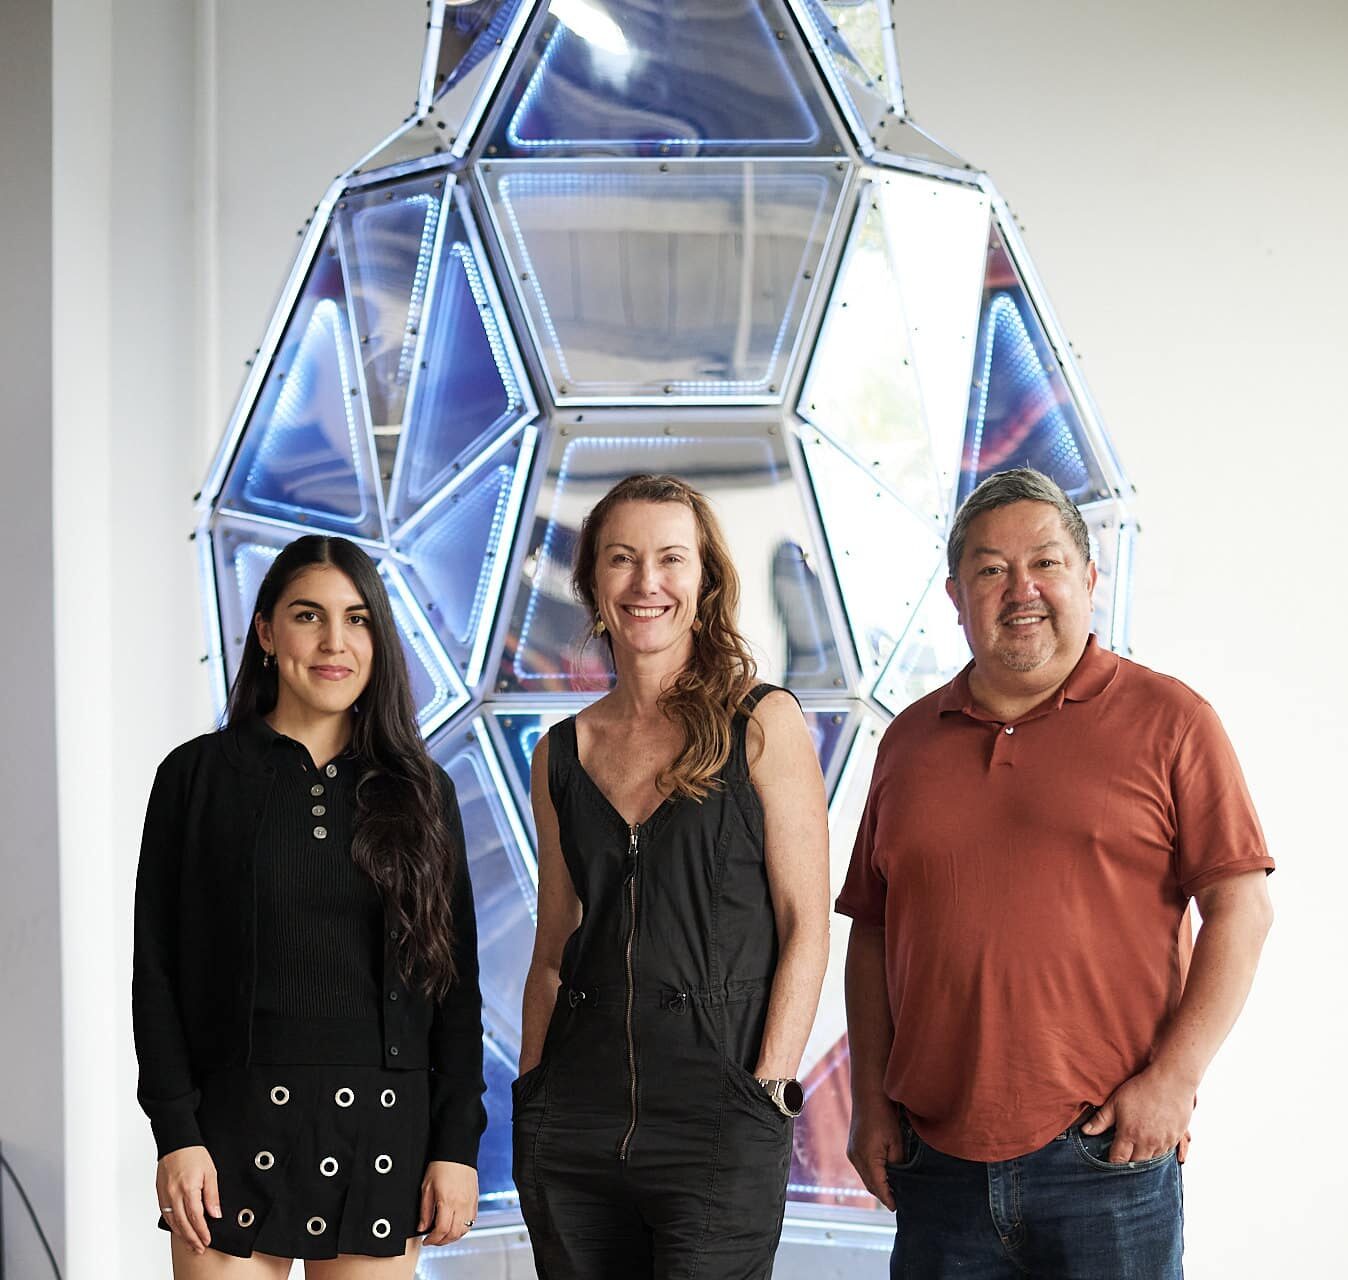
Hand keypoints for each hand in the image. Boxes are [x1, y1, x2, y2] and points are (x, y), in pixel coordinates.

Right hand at [155, 1146, 220, 1253]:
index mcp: (188, 1189)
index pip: (195, 1217)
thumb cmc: (194, 1154)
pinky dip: (173, 1225)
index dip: (202, 1231)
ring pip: (172, 1221)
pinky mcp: (160, 1193)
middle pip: (183, 1224)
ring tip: (191, 1243)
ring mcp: (165, 1195)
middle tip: (199, 1248)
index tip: (208, 1240)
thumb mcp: (210, 1172)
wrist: (176, 1141)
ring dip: (182, 1235)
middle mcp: (174, 1195)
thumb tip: (215, 1214)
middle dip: (192, 1239)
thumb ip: (212, 1195)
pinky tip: (179, 1229)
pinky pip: (165, 1214)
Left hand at [418, 1160, 477, 1245]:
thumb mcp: (427, 1187)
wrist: (457, 1151)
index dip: (432, 1239)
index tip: (426, 1240)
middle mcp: (461, 1204)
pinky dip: (463, 1228)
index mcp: (448, 1200)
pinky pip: (472, 1221)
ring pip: (465, 1230)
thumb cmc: (441, 1165)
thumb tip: (422, 1227)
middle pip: (454, 1233)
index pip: (442, 1230)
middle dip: (442, 1241)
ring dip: (453, 1237)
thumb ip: (425, 1210)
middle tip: (433, 1240)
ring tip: (444, 1235)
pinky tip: (455, 1225)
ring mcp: (470, 1202)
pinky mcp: (475, 1200)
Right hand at [846, 1096, 903, 1209]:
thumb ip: (898, 1164)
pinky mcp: (852, 1148)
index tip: (897, 1208)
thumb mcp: (896, 1142)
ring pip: (866, 1177)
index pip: (879, 1187)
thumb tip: (900, 1180)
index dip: (889, 1199)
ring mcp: (852, 1153)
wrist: (868, 1095)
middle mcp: (856, 1158)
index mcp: (867, 1158)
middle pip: (870, 1185)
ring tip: (893, 1189)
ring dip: (877, 1184)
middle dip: (883, 1194)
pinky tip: (884, 1174)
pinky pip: (863, 1168)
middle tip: (898, 1201)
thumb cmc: (884, 1115)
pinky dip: (872, 1174)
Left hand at [1081, 1065, 1195, 1163]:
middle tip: (1123, 1153)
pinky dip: (1157, 1152)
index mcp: (1129, 1134)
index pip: (1118, 1159)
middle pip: (1135, 1164)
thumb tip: (1086, 1132)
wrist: (1171, 1081)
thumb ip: (1101, 1120)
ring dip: (1143, 1158)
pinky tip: (1152, 1142)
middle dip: (1127, 1161)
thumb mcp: (1115, 1101)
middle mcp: (1147, 1142)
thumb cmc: (1141, 1089)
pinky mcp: (1175, 1139)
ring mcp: (1163, 1142)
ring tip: (1137, 1148)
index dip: (1112, 1161)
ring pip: (1151, 1161)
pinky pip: (1165, 1154)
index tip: (1110, 1158)